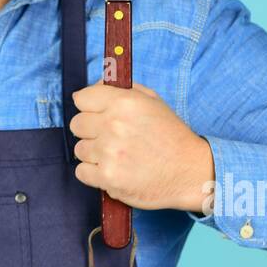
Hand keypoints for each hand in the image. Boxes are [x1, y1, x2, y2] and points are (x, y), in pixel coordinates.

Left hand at [69, 80, 214, 212]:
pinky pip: (82, 172)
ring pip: (79, 149)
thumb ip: (121, 89)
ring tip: (116, 156)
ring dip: (94, 153)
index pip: (81, 98)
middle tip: (109, 137)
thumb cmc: (171, 136)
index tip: (97, 114)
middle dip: (90, 131)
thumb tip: (92, 88)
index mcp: (124, 102)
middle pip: (76, 125)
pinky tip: (113, 170)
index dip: (89, 107)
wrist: (189, 171)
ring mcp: (109, 153)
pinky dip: (94, 173)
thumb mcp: (152, 101)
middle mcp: (114, 125)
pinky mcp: (108, 177)